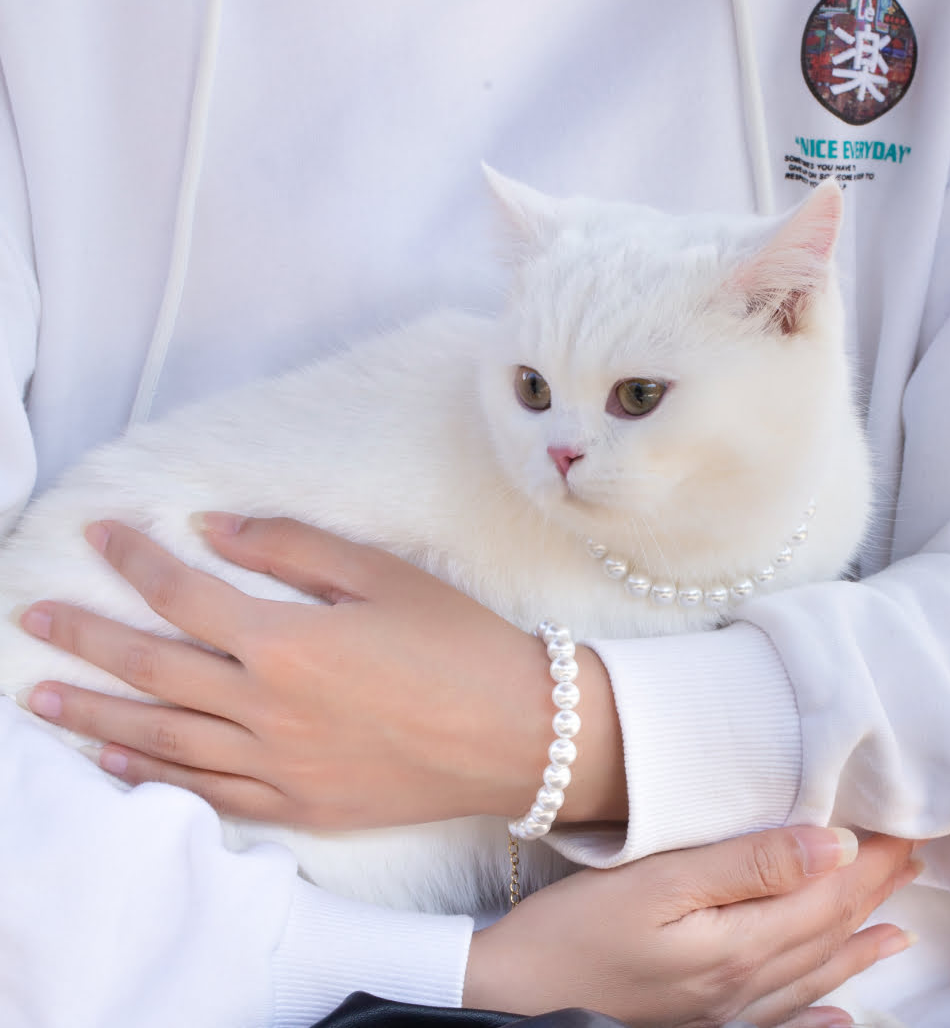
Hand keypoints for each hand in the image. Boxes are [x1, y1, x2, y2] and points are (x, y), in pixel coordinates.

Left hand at [20, 516, 627, 827]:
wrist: (516, 732)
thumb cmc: (457, 641)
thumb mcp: (381, 573)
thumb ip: (289, 547)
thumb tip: (213, 529)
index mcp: (288, 642)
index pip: (186, 594)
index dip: (136, 560)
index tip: (103, 533)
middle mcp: (268, 709)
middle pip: (155, 667)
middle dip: (88, 638)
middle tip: (34, 617)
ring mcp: (278, 764)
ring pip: (164, 737)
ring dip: (96, 711)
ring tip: (43, 695)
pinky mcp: (297, 804)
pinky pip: (206, 792)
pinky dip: (152, 775)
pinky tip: (114, 759)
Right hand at [465, 826, 917, 1027]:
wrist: (519, 996)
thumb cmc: (578, 930)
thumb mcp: (660, 881)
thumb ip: (749, 863)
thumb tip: (833, 844)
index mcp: (743, 945)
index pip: (829, 894)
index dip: (870, 860)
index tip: (908, 825)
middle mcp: (746, 986)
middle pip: (828, 931)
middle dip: (875, 892)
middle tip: (916, 857)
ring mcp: (726, 1011)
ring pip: (814, 974)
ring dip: (860, 944)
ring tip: (900, 925)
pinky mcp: (701, 1021)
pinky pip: (782, 1019)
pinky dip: (822, 1014)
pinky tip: (842, 1018)